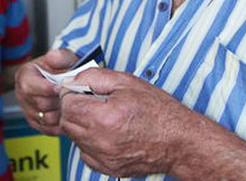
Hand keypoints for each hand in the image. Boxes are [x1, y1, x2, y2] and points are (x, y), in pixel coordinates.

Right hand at [14, 49, 78, 135]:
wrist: (61, 79)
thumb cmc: (61, 68)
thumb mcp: (63, 57)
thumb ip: (59, 56)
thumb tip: (53, 57)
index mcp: (24, 76)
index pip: (30, 87)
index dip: (48, 88)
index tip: (62, 87)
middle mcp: (22, 95)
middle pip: (40, 104)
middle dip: (58, 100)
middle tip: (72, 96)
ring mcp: (28, 111)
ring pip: (46, 119)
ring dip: (62, 113)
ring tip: (72, 104)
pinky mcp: (36, 123)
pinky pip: (49, 129)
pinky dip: (61, 125)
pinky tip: (70, 115)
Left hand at [59, 68, 191, 177]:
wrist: (179, 142)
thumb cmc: (158, 111)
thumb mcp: (127, 82)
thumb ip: (94, 77)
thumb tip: (71, 79)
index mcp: (104, 117)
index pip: (67, 104)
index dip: (71, 93)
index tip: (82, 90)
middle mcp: (100, 141)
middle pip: (67, 121)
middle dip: (75, 108)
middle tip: (93, 101)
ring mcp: (103, 158)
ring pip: (74, 138)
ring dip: (81, 125)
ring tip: (104, 116)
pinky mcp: (107, 169)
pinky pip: (85, 153)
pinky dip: (90, 142)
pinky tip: (108, 132)